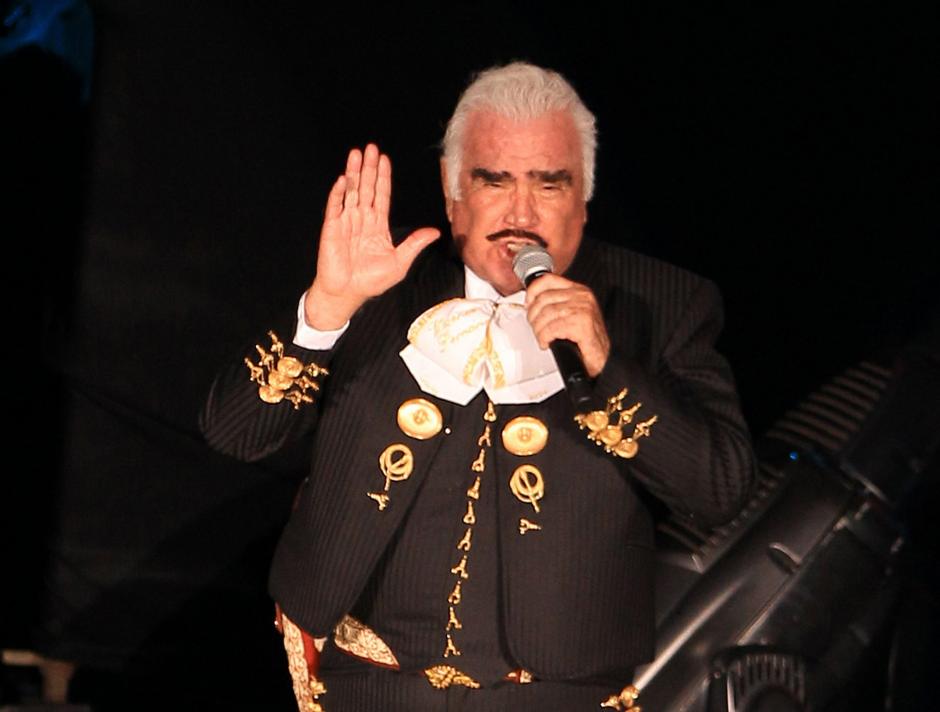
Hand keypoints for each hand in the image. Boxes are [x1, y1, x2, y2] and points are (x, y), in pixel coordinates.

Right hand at [305, 144, 439, 328]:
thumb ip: (414, 244)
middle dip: (368, 168)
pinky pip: (335, 208)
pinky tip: (342, 180)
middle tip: (370, 147)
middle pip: (366, 188)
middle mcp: (361, 220)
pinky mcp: (332, 230)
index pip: (381, 196)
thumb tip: (435, 232)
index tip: (384, 159)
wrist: (348, 294)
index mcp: (377, 226)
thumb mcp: (399, 262)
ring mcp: (346, 222)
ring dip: (353, 173)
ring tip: (355, 154)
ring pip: (351, 192)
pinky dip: (338, 194)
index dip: (383, 177)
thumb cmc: (371, 281)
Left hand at [524, 273, 610, 377]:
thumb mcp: (573, 314)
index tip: (527, 303)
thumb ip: (557, 303)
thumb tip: (532, 302)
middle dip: (533, 316)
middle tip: (535, 327)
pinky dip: (544, 338)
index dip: (533, 291)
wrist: (602, 358)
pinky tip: (547, 343)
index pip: (549, 280)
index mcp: (579, 291)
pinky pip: (552, 328)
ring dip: (538, 329)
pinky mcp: (582, 324)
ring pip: (546, 314)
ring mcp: (583, 309)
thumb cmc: (587, 339)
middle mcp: (582, 297)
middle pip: (544, 299)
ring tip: (542, 337)